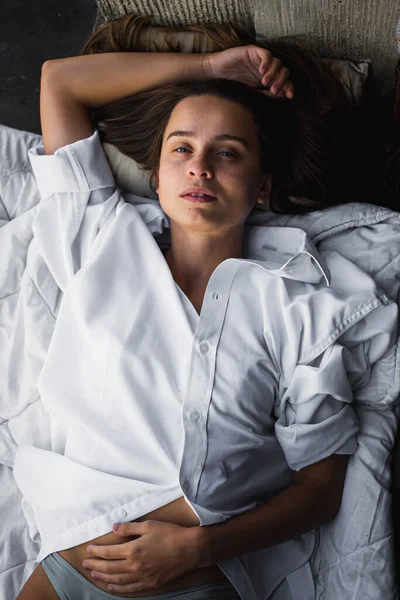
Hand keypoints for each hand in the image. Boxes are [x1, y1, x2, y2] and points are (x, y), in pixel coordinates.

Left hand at [82, 520, 201, 593]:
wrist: (189, 549)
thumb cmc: (170, 534)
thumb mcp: (149, 526)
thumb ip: (129, 528)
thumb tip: (113, 528)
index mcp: (133, 550)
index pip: (108, 552)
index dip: (96, 552)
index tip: (88, 550)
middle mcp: (134, 566)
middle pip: (109, 567)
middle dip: (95, 565)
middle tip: (85, 564)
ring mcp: (142, 577)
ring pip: (117, 580)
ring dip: (103, 577)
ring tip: (94, 574)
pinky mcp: (150, 584)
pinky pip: (130, 589)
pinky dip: (118, 589)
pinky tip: (111, 587)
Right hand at [203, 44, 293, 98]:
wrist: (216, 74)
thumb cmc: (232, 85)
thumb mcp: (251, 92)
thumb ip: (265, 93)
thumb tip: (283, 94)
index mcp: (268, 79)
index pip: (284, 81)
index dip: (289, 87)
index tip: (290, 95)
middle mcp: (267, 68)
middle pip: (284, 71)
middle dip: (282, 81)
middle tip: (274, 90)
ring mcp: (261, 59)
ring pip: (277, 63)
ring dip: (273, 73)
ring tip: (265, 82)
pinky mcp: (254, 51)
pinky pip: (266, 54)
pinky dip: (267, 62)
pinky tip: (262, 71)